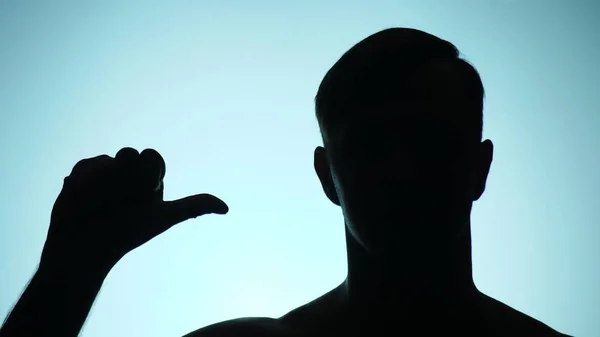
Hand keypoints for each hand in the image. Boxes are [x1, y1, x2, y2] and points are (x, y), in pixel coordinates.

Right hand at [40, 147, 228, 272]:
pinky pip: (86, 166)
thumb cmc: (127, 233)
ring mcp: (105, 173)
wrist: (87, 249)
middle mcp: (129, 174)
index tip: (145, 191)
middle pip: (129, 155)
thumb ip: (193, 206)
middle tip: (120, 199)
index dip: (148, 171)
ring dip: (102, 183)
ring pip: (107, 162)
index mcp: (150, 180)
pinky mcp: (82, 175)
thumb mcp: (162, 217)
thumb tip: (227, 208)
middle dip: (124, 175)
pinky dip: (83, 182)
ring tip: (99, 204)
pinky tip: (82, 200)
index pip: (153, 158)